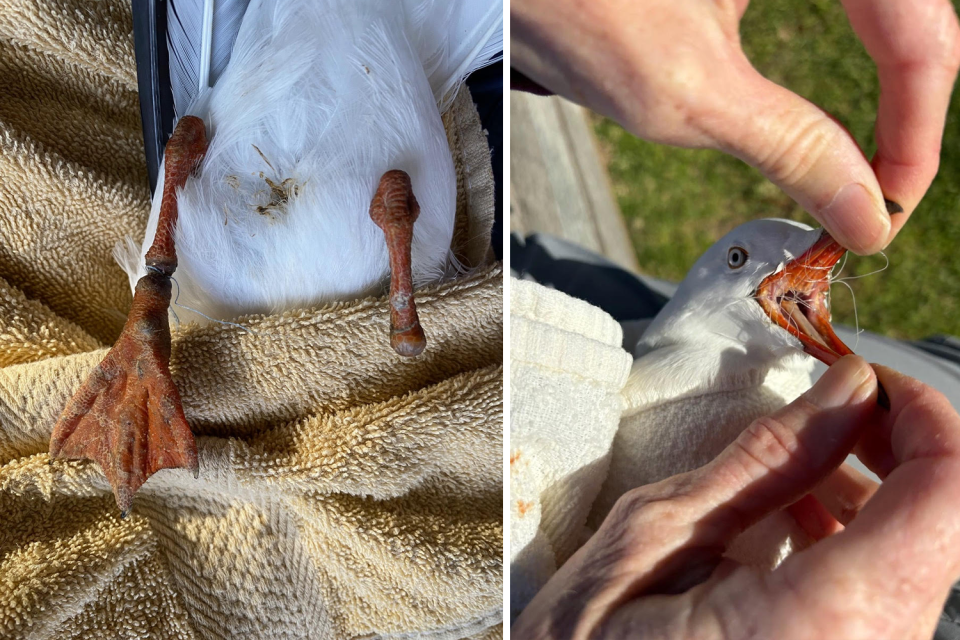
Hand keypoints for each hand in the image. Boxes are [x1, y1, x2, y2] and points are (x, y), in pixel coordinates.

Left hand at [512, 0, 959, 254]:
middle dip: (909, 106)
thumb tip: (862, 211)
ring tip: (871, 157)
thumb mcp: (685, 92)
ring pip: (881, 8)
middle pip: (912, 16)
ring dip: (886, 80)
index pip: (920, 28)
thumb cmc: (568, 3)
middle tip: (886, 189)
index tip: (888, 205)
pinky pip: (836, 2)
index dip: (918, 129)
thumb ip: (790, 146)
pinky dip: (842, 58)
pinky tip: (829, 105)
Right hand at [512, 356, 959, 638]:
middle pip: (942, 522)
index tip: (866, 380)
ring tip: (788, 474)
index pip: (949, 494)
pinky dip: (855, 543)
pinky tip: (787, 527)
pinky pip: (890, 599)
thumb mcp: (656, 536)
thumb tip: (849, 386)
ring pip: (921, 559)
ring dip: (871, 495)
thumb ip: (766, 459)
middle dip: (891, 448)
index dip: (924, 414)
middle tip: (821, 410)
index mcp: (829, 617)